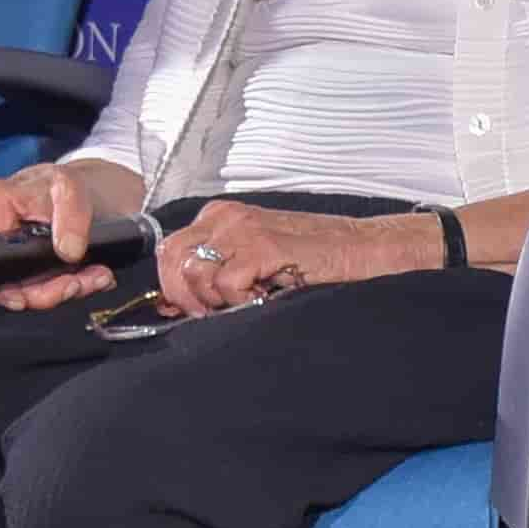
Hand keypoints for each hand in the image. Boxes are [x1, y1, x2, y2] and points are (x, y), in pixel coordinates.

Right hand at [0, 159, 146, 312]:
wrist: (82, 189)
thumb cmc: (63, 183)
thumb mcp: (71, 187)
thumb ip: (72, 216)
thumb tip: (68, 251)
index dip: (1, 285)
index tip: (27, 297)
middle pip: (2, 283)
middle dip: (45, 292)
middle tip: (76, 284)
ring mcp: (9, 252)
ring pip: (26, 292)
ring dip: (64, 290)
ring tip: (94, 277)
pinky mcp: (26, 267)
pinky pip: (43, 289)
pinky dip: (72, 287)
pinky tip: (92, 277)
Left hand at [153, 197, 411, 316]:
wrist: (361, 249)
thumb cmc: (312, 260)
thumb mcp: (251, 264)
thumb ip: (211, 276)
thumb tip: (169, 305)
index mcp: (218, 217)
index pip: (167, 252)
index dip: (172, 288)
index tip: (195, 309)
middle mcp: (224, 217)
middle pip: (171, 261)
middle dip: (187, 297)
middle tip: (221, 310)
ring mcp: (242, 228)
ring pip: (193, 274)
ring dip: (217, 299)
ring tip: (251, 299)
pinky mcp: (263, 245)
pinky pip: (225, 283)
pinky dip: (242, 300)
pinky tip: (267, 294)